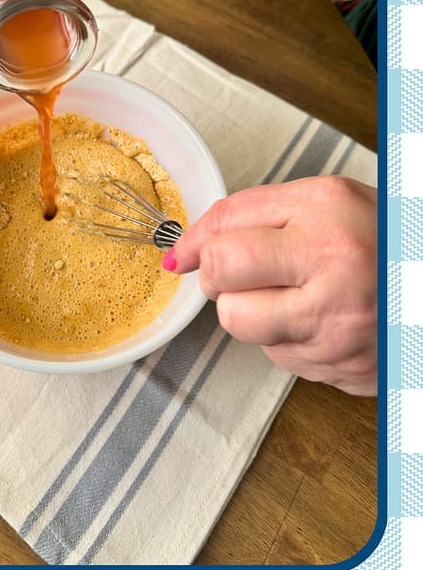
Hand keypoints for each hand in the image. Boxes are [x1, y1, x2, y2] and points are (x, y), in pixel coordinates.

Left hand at [164, 176, 377, 395]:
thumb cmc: (384, 242)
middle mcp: (332, 264)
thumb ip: (257, 215)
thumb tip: (186, 249)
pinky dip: (284, 338)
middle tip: (235, 273)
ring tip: (285, 295)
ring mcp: (336, 322)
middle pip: (221, 272)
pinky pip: (275, 355)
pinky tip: (316, 320)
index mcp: (327, 209)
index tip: (185, 253)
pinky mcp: (338, 366)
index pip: (226, 222)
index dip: (196, 239)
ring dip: (246, 310)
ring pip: (238, 321)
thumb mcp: (330, 203)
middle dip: (216, 275)